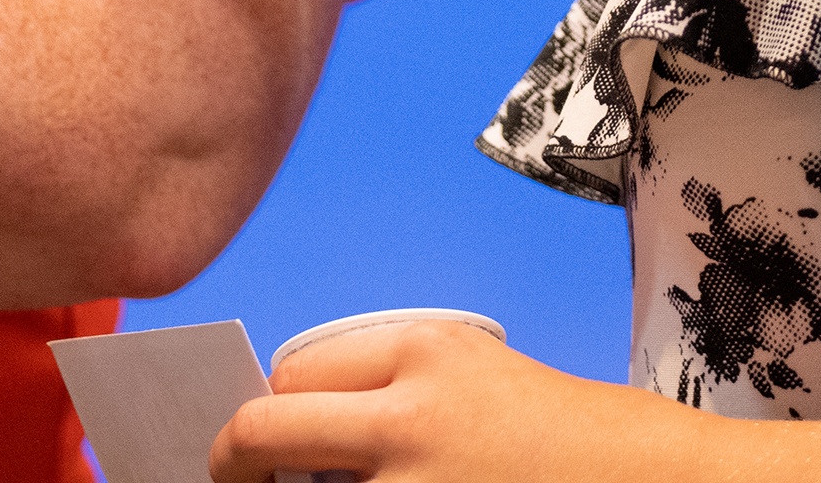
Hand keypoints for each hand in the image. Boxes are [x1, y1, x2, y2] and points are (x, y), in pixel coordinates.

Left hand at [207, 321, 672, 480]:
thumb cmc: (587, 446)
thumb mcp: (484, 384)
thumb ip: (397, 398)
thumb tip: (304, 440)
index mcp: (425, 354)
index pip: (289, 378)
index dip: (265, 415)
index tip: (259, 445)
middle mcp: (407, 416)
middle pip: (259, 433)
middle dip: (233, 465)